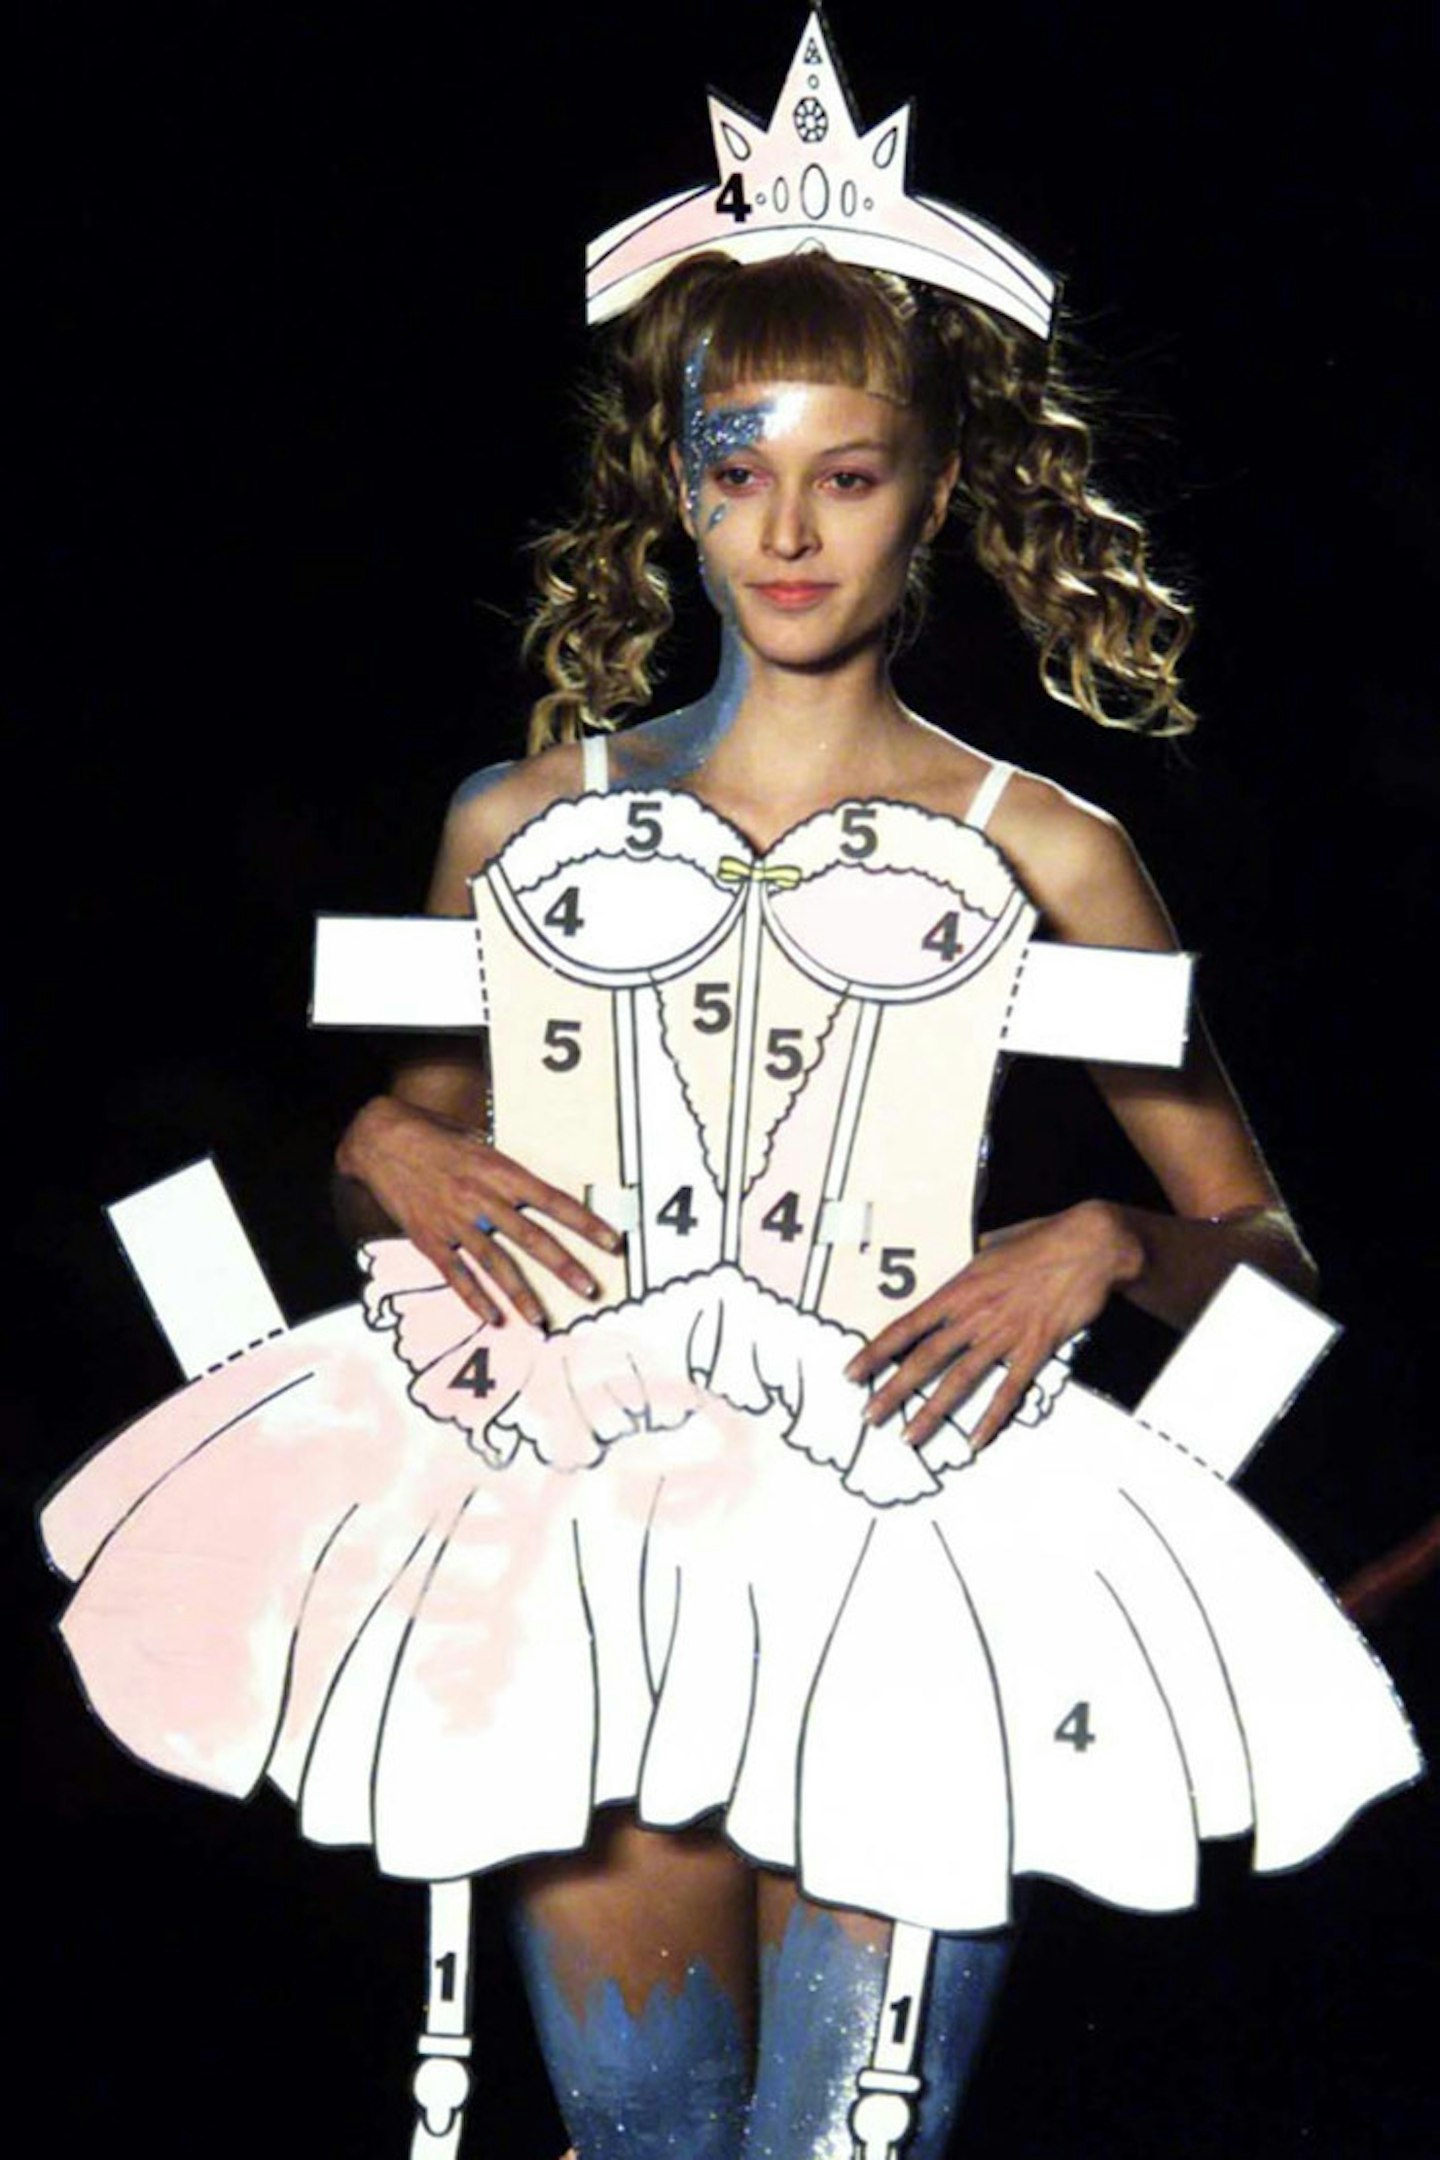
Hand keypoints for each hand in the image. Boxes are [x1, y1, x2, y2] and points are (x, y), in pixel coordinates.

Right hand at [337, 1094, 622, 1329]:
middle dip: (563, 1266)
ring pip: (495, 1264)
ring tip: (542, 1319)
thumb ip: (506, 1170)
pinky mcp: (428, 1238)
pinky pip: (456, 1274)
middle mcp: (480, 1198)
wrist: (380, 1140)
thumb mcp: (479, 1140)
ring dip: (521, 1294)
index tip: (611, 1242)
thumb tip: (535, 1190)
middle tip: (590, 1289)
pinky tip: (493, 1318)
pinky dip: (474, 1298)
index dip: (584, 1223)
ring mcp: (453, 1221)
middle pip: (530, 1238)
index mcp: (499, 1170)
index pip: (553, 1201)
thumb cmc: (434, 1135)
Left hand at [844, 1201, 1143, 1451]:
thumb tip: (955, 1272)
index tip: (851, 1374)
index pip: (906, 1326)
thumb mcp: (991, 1246)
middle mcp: (974, 1315)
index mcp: (959, 1289)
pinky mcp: (1035, 1349)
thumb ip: (968, 1266)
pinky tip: (975, 1441)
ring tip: (909, 1437)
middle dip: (893, 1392)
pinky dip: (991, 1418)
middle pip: (925, 1359)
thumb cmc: (1040, 1240)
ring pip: (960, 1380)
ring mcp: (1004, 1335)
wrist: (1089, 1246)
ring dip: (932, 1412)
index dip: (876, 1352)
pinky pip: (1009, 1391)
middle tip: (869, 1417)